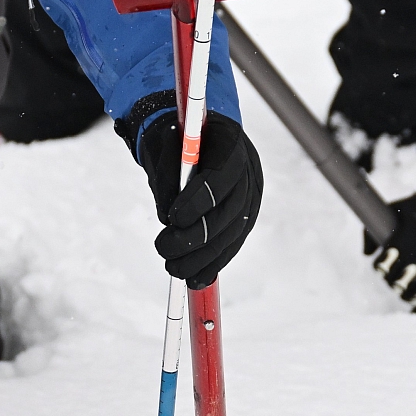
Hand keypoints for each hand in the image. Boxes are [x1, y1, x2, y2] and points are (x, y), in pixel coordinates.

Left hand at [135, 108, 262, 288]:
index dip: (198, 200)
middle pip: (230, 210)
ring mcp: (251, 196)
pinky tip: (195, 278)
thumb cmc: (177, 139)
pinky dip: (214, 263)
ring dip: (202, 256)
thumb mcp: (165, 144)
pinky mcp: (246, 217)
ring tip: (172, 267)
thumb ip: (167, 175)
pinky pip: (234, 243)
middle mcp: (248, 171)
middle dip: (196, 236)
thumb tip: (167, 218)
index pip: (221, 175)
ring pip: (233, 233)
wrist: (196, 137)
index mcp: (230, 143)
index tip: (171, 218)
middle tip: (163, 249)